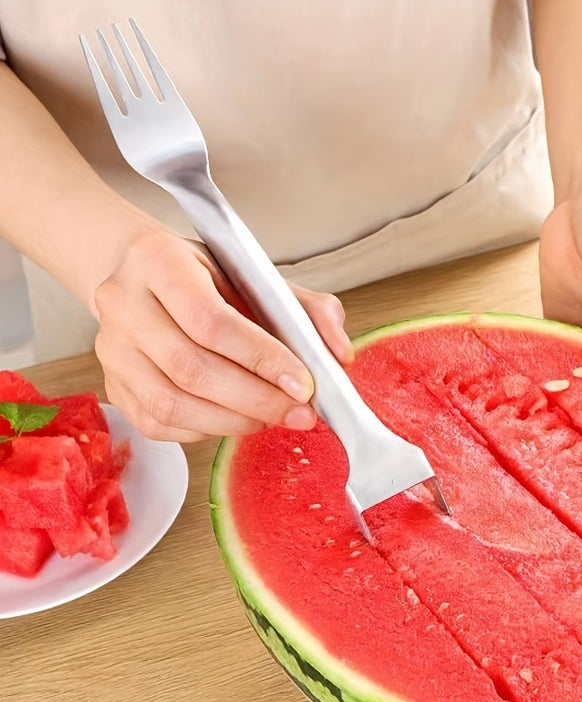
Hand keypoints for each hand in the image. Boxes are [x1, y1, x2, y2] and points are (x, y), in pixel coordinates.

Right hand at [93, 228, 353, 441]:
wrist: (141, 277)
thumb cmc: (206, 278)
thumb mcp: (257, 276)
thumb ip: (306, 309)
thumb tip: (339, 355)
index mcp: (159, 261)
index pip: (212, 321)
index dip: (263, 359)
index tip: (305, 384)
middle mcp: (123, 304)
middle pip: (192, 368)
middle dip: (257, 400)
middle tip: (300, 413)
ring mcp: (111, 350)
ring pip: (172, 404)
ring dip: (234, 421)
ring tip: (273, 418)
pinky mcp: (113, 387)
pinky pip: (160, 424)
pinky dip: (207, 430)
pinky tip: (238, 420)